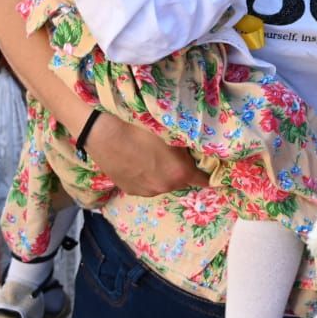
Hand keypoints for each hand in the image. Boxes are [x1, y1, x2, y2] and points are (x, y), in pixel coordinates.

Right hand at [90, 115, 205, 196]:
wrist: (104, 133)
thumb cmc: (140, 126)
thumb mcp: (171, 131)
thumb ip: (187, 144)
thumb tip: (198, 148)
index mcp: (180, 173)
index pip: (205, 180)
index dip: (209, 173)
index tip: (212, 168)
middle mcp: (165, 187)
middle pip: (181, 179)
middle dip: (181, 169)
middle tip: (174, 152)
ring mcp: (146, 191)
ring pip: (162, 182)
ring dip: (162, 173)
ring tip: (151, 154)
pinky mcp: (129, 190)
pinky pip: (145, 184)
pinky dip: (146, 175)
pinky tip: (138, 160)